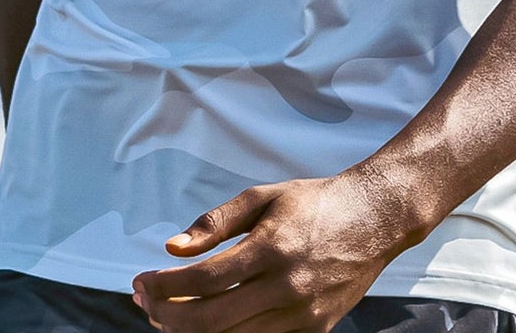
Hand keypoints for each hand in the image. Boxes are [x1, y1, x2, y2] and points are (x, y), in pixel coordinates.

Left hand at [131, 170, 417, 332]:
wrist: (374, 220)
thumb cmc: (315, 202)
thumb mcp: (263, 196)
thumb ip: (216, 222)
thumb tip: (173, 247)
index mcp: (271, 247)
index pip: (203, 280)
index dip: (164, 287)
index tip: (140, 282)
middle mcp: (286, 287)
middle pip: (211, 320)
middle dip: (168, 316)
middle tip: (145, 304)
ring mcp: (302, 316)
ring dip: (191, 332)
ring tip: (169, 315)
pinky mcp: (315, 331)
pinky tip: (208, 324)